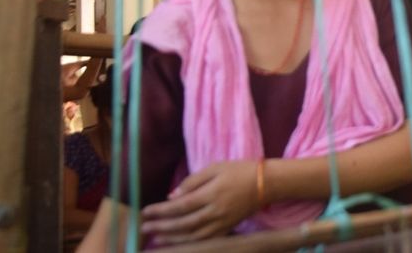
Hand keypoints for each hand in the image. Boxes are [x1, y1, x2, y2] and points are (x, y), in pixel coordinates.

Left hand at [140, 160, 258, 243]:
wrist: (267, 183)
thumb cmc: (240, 171)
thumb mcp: (216, 167)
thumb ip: (193, 181)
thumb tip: (172, 195)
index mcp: (211, 193)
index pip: (181, 205)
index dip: (161, 211)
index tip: (145, 212)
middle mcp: (216, 211)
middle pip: (184, 224)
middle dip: (162, 227)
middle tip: (144, 229)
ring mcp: (223, 222)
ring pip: (194, 236)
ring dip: (173, 239)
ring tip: (157, 240)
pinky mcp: (228, 228)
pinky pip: (207, 240)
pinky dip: (191, 243)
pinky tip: (180, 244)